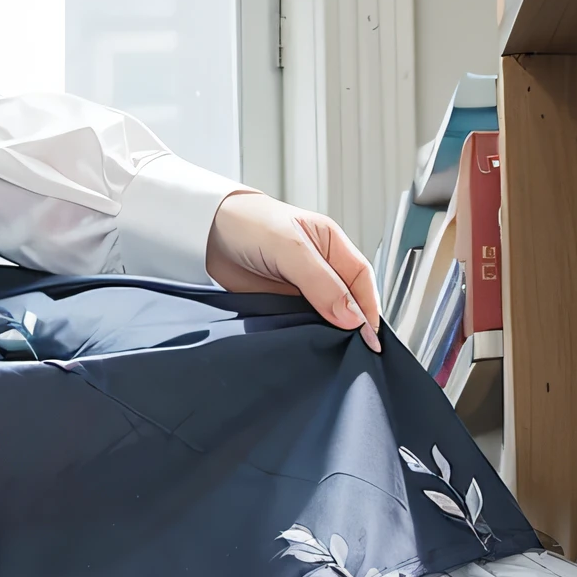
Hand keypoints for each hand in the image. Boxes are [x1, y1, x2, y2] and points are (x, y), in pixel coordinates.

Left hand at [206, 187, 380, 346]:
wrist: (205, 233)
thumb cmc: (248, 224)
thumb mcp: (290, 248)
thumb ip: (321, 282)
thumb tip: (351, 316)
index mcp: (332, 244)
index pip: (361, 279)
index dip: (369, 308)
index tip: (370, 336)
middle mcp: (320, 266)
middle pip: (348, 300)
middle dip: (355, 324)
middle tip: (357, 352)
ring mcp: (300, 286)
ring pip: (326, 315)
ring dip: (330, 333)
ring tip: (335, 353)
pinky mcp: (280, 302)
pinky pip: (301, 323)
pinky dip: (306, 335)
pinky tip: (308, 346)